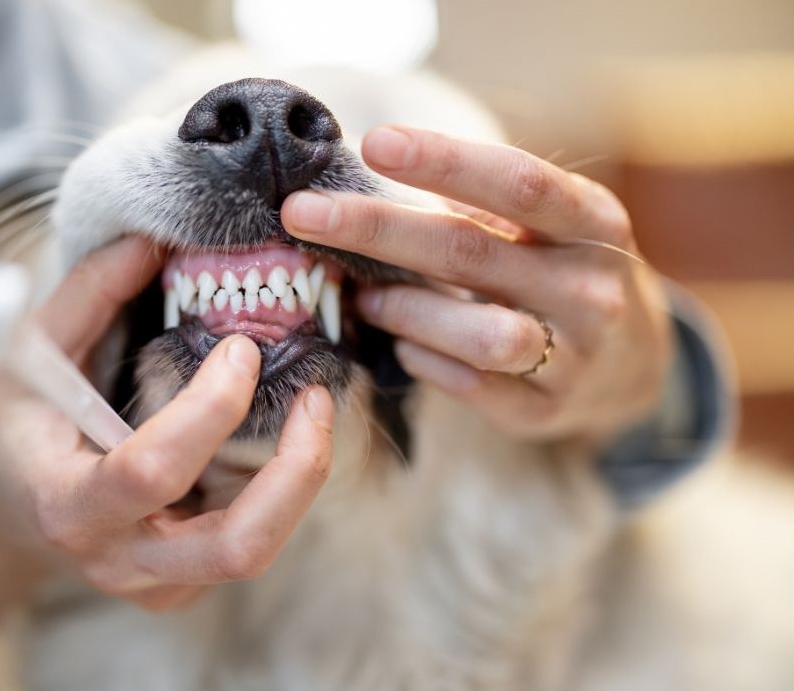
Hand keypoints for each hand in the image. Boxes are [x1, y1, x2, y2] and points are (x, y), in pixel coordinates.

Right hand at [0, 236, 332, 690]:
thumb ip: (89, 295)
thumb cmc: (15, 426)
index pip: (151, 471)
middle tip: (317, 398)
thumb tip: (152, 239)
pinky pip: (250, 543)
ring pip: (257, 551)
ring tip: (313, 409)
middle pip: (237, 548)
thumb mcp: (30, 354)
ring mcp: (157, 584)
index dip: (209, 408)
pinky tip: (276, 438)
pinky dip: (280, 490)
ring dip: (301, 480)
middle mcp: (118, 559)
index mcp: (67, 504)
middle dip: (296, 472)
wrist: (1, 510)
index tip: (240, 348)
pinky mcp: (185, 585)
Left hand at [282, 126, 671, 446]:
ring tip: (364, 296)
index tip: (374, 143)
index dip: (445, 161)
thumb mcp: (549, 227)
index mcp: (595, 223)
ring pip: (476, 333)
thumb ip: (481, 205)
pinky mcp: (545, 411)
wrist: (635, 365)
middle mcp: (592, 288)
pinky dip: (422, 360)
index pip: (518, 183)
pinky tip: (402, 344)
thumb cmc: (564, 272)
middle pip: (471, 253)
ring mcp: (575, 357)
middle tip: (302, 214)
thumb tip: (375, 175)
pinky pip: (469, 386)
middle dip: (376, 230)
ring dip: (403, 310)